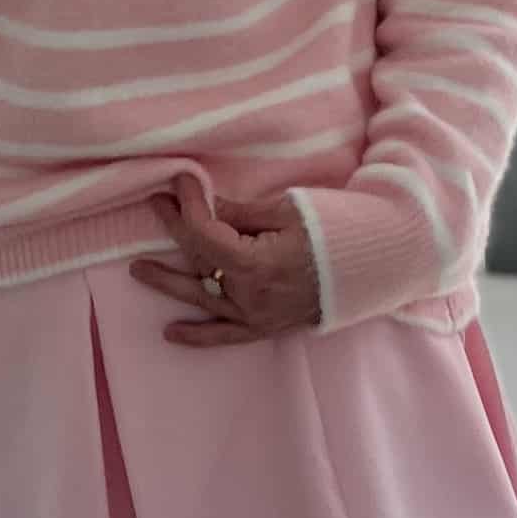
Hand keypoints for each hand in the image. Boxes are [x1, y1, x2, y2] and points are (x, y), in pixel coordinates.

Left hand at [128, 174, 320, 345]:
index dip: (188, 204)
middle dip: (176, 230)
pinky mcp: (267, 327)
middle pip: (200, 261)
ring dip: (170, 283)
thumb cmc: (337, 231)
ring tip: (138, 270)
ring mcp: (257, 316)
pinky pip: (226, 335)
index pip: (205, 233)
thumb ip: (240, 214)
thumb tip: (205, 206)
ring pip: (204, 297)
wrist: (377, 265)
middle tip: (157, 206)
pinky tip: (171, 334)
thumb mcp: (287, 210)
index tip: (178, 181)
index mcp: (255, 263)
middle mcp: (250, 296)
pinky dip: (199, 336)